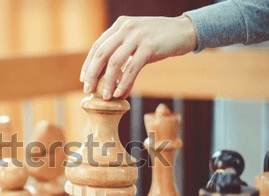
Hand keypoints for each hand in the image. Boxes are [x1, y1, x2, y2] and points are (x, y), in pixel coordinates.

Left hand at [80, 15, 196, 99]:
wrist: (185, 31)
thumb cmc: (158, 39)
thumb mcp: (136, 38)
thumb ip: (121, 49)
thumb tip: (106, 73)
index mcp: (119, 25)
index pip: (97, 46)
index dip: (88, 64)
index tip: (84, 79)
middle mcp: (126, 28)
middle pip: (101, 54)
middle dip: (92, 74)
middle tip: (88, 90)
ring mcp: (137, 36)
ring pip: (114, 63)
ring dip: (108, 82)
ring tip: (106, 97)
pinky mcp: (149, 47)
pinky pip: (131, 69)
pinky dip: (124, 83)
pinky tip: (120, 94)